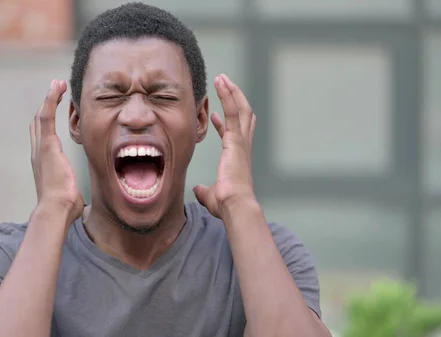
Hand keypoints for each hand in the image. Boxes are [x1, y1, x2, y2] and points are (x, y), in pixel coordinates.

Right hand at [30, 79, 83, 223]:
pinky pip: (46, 116)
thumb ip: (72, 193)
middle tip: (56, 89)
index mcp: (43, 163)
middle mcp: (38, 152)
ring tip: (58, 83)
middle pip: (38, 123)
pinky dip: (50, 100)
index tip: (55, 109)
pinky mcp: (47, 145)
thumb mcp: (69, 196)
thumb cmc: (63, 208)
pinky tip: (56, 88)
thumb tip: (80, 203)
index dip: (47, 121)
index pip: (42, 136)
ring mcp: (41, 147)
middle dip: (46, 105)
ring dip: (49, 98)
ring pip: (41, 115)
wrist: (56, 210)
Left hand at [193, 74, 256, 218]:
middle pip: (243, 115)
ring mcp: (241, 141)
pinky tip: (221, 82)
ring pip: (240, 108)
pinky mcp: (236, 138)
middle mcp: (242, 146)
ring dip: (231, 91)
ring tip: (222, 77)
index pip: (233, 134)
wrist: (234, 205)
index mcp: (237, 157)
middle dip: (234, 99)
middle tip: (224, 85)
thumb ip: (205, 190)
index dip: (224, 123)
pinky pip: (233, 110)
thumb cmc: (226, 204)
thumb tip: (197, 190)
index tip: (214, 115)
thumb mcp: (210, 195)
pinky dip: (228, 94)